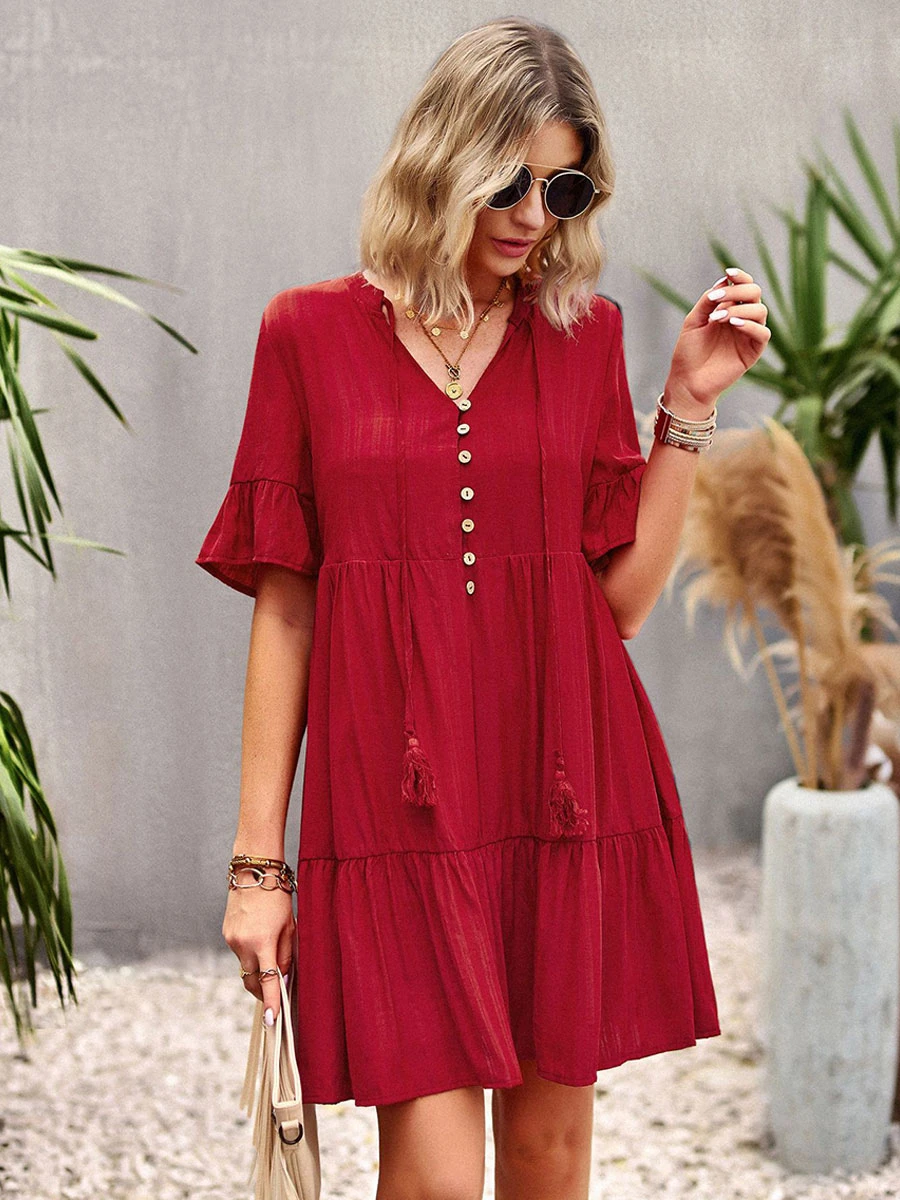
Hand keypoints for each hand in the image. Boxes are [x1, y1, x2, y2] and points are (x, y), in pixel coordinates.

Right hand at [223, 882, 295, 1021]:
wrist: (253, 871)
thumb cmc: (278, 897)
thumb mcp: (289, 927)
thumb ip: (286, 956)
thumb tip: (282, 980)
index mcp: (262, 942)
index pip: (267, 981)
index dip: (270, 1002)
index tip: (271, 1021)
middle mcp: (243, 944)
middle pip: (251, 981)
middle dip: (261, 992)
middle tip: (273, 997)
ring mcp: (231, 940)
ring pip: (245, 967)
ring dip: (256, 969)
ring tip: (270, 954)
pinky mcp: (226, 934)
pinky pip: (239, 952)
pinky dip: (249, 954)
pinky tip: (258, 939)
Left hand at [664, 267, 770, 411]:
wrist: (687, 381)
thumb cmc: (689, 352)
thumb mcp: (694, 321)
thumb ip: (707, 301)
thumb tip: (723, 281)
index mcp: (729, 309)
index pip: (743, 286)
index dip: (740, 276)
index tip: (727, 273)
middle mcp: (742, 319)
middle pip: (755, 294)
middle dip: (737, 291)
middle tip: (717, 299)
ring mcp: (749, 335)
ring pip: (761, 311)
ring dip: (740, 309)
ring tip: (719, 318)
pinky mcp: (753, 352)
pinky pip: (763, 334)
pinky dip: (751, 325)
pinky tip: (734, 324)